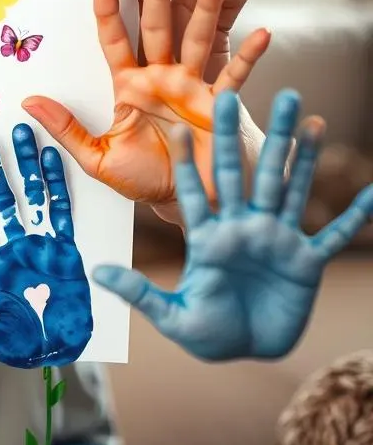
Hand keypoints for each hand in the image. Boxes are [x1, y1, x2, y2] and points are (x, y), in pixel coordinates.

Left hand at [0, 124, 92, 367]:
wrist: (61, 355)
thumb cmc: (22, 346)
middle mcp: (15, 247)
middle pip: (0, 198)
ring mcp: (41, 244)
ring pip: (31, 196)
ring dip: (25, 165)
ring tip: (20, 131)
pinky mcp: (66, 250)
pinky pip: (62, 212)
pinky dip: (58, 184)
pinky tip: (52, 156)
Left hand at [23, 0, 270, 208]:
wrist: (193, 201)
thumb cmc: (145, 177)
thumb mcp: (98, 157)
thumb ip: (67, 128)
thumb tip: (28, 101)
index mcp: (128, 83)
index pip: (114, 38)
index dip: (109, 10)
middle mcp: (161, 75)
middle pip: (157, 26)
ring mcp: (193, 85)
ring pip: (198, 38)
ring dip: (205, 10)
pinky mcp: (221, 103)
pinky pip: (238, 75)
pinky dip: (251, 55)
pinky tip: (262, 32)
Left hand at [93, 89, 372, 360]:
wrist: (250, 351)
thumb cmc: (208, 332)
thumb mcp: (173, 315)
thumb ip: (139, 292)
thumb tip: (98, 270)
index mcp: (207, 237)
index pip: (193, 191)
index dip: (185, 161)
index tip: (176, 126)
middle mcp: (241, 227)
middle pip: (240, 172)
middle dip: (236, 136)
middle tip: (233, 94)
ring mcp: (275, 239)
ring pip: (287, 187)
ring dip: (299, 153)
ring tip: (308, 114)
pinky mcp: (305, 261)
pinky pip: (332, 234)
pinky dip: (354, 216)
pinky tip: (372, 190)